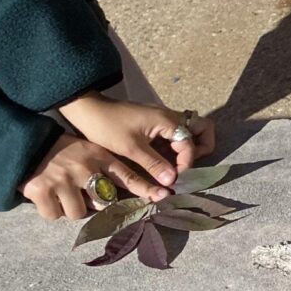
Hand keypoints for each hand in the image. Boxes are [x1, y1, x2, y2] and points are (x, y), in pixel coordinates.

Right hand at [20, 134, 169, 221]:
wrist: (30, 145)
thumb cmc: (66, 152)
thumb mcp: (92, 152)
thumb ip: (110, 170)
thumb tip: (134, 193)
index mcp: (98, 156)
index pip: (127, 176)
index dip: (146, 189)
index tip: (163, 197)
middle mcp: (82, 167)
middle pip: (103, 202)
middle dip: (97, 203)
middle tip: (86, 193)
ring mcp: (61, 179)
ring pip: (79, 212)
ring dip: (72, 207)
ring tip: (65, 193)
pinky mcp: (40, 190)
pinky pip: (54, 215)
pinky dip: (52, 210)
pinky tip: (49, 197)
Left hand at [59, 94, 216, 186]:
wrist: (87, 110)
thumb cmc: (107, 126)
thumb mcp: (131, 148)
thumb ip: (154, 164)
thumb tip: (173, 181)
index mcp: (168, 121)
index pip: (190, 145)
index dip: (186, 164)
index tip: (174, 180)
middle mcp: (171, 118)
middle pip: (203, 128)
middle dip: (203, 147)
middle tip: (188, 165)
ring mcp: (164, 119)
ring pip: (190, 131)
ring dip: (188, 148)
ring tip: (176, 166)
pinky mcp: (156, 123)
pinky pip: (175, 135)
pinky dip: (175, 148)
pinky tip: (164, 162)